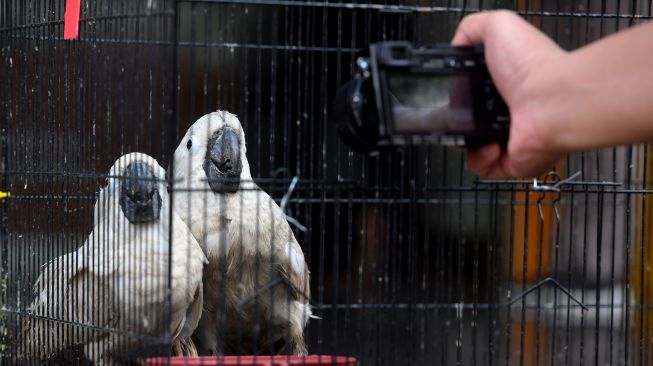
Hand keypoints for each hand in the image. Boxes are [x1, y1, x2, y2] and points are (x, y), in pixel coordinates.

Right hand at [452, 10, 567, 177]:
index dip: (461, 92)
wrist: (551, 100)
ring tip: (473, 129)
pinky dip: (479, 158)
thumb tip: (457, 43)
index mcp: (509, 82)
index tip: (452, 92)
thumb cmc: (534, 65)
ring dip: (466, 141)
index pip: (478, 91)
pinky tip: (488, 145)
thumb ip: (472, 29)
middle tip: (455, 114)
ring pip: (475, 148)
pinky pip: (485, 167)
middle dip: (458, 120)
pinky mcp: (514, 161)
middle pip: (473, 121)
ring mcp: (514, 138)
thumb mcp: (497, 26)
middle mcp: (513, 111)